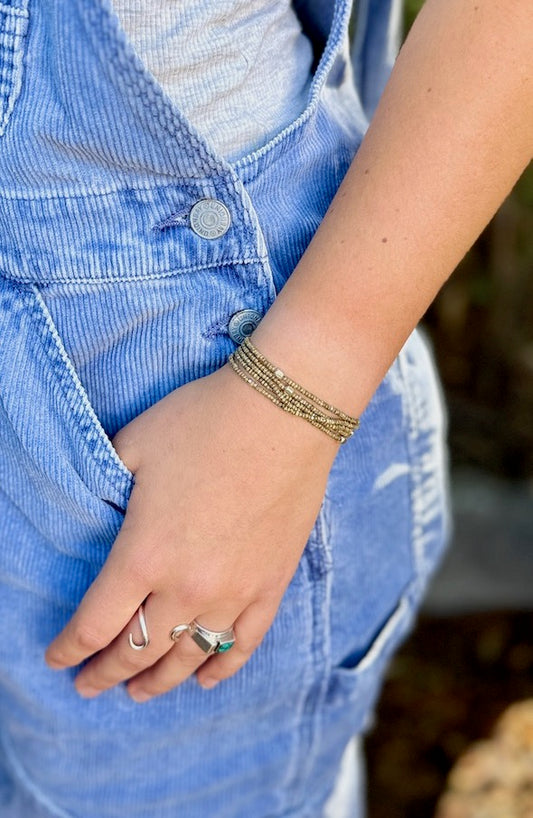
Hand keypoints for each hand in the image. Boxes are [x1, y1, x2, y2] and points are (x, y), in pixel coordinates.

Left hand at [45, 363, 337, 700]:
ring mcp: (234, 592)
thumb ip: (105, 489)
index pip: (95, 624)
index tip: (57, 660)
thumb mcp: (133, 446)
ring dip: (158, 682)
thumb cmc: (203, 423)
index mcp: (143, 555)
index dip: (70, 649)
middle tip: (89, 686)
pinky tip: (206, 681)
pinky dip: (220, 669)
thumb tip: (95, 508)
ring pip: (188, 659)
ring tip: (138, 693)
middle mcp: (187, 587)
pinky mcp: (271, 585)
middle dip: (106, 673)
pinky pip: (244, 645)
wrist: (282, 414)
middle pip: (137, 651)